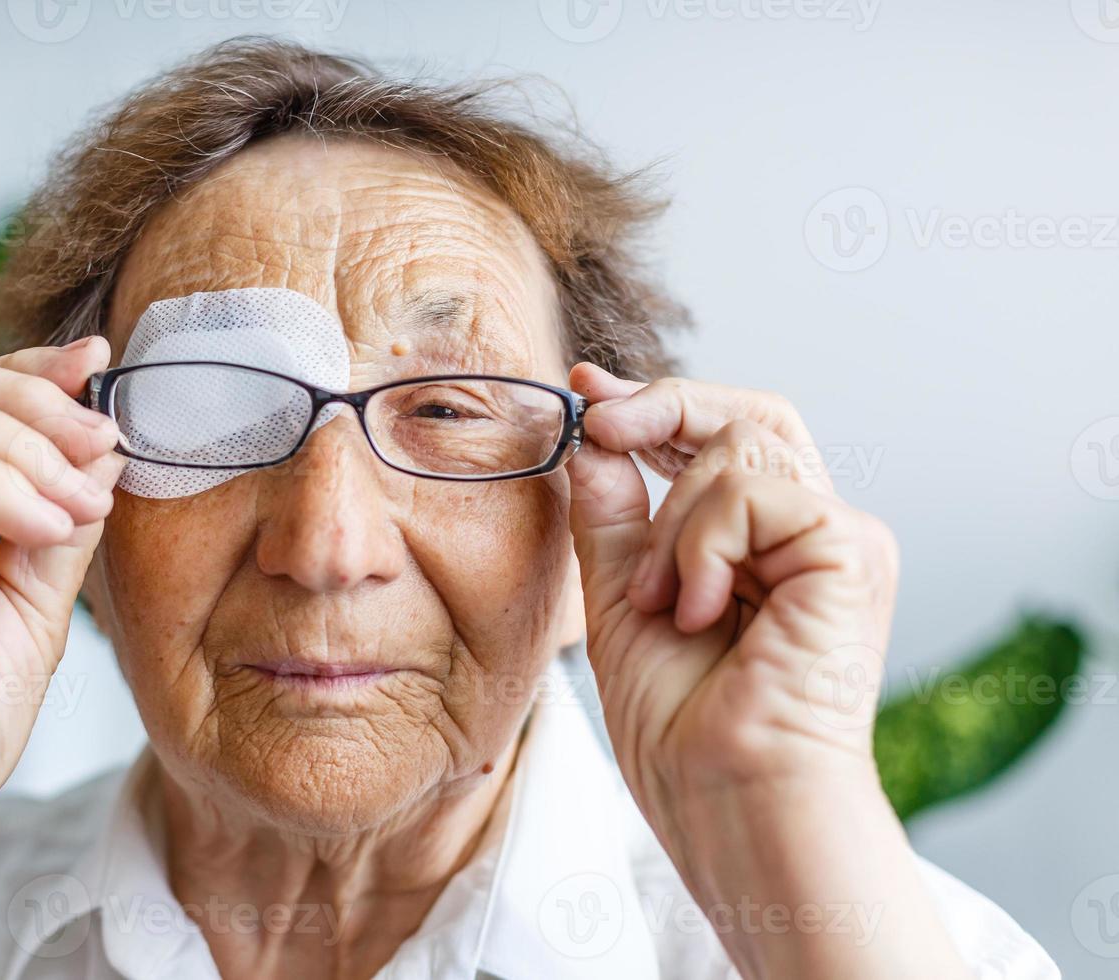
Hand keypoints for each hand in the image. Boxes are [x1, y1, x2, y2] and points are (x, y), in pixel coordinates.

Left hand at [565, 365, 963, 977]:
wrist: (727, 798)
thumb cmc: (681, 725)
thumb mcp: (622, 597)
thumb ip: (614, 517)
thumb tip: (592, 440)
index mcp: (765, 546)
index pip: (723, 439)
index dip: (656, 405)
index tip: (586, 390)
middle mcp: (811, 534)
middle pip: (747, 416)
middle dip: (662, 407)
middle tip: (597, 417)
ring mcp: (839, 539)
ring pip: (739, 448)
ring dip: (671, 523)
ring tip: (662, 604)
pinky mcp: (852, 550)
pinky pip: (754, 494)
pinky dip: (703, 544)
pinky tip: (700, 610)